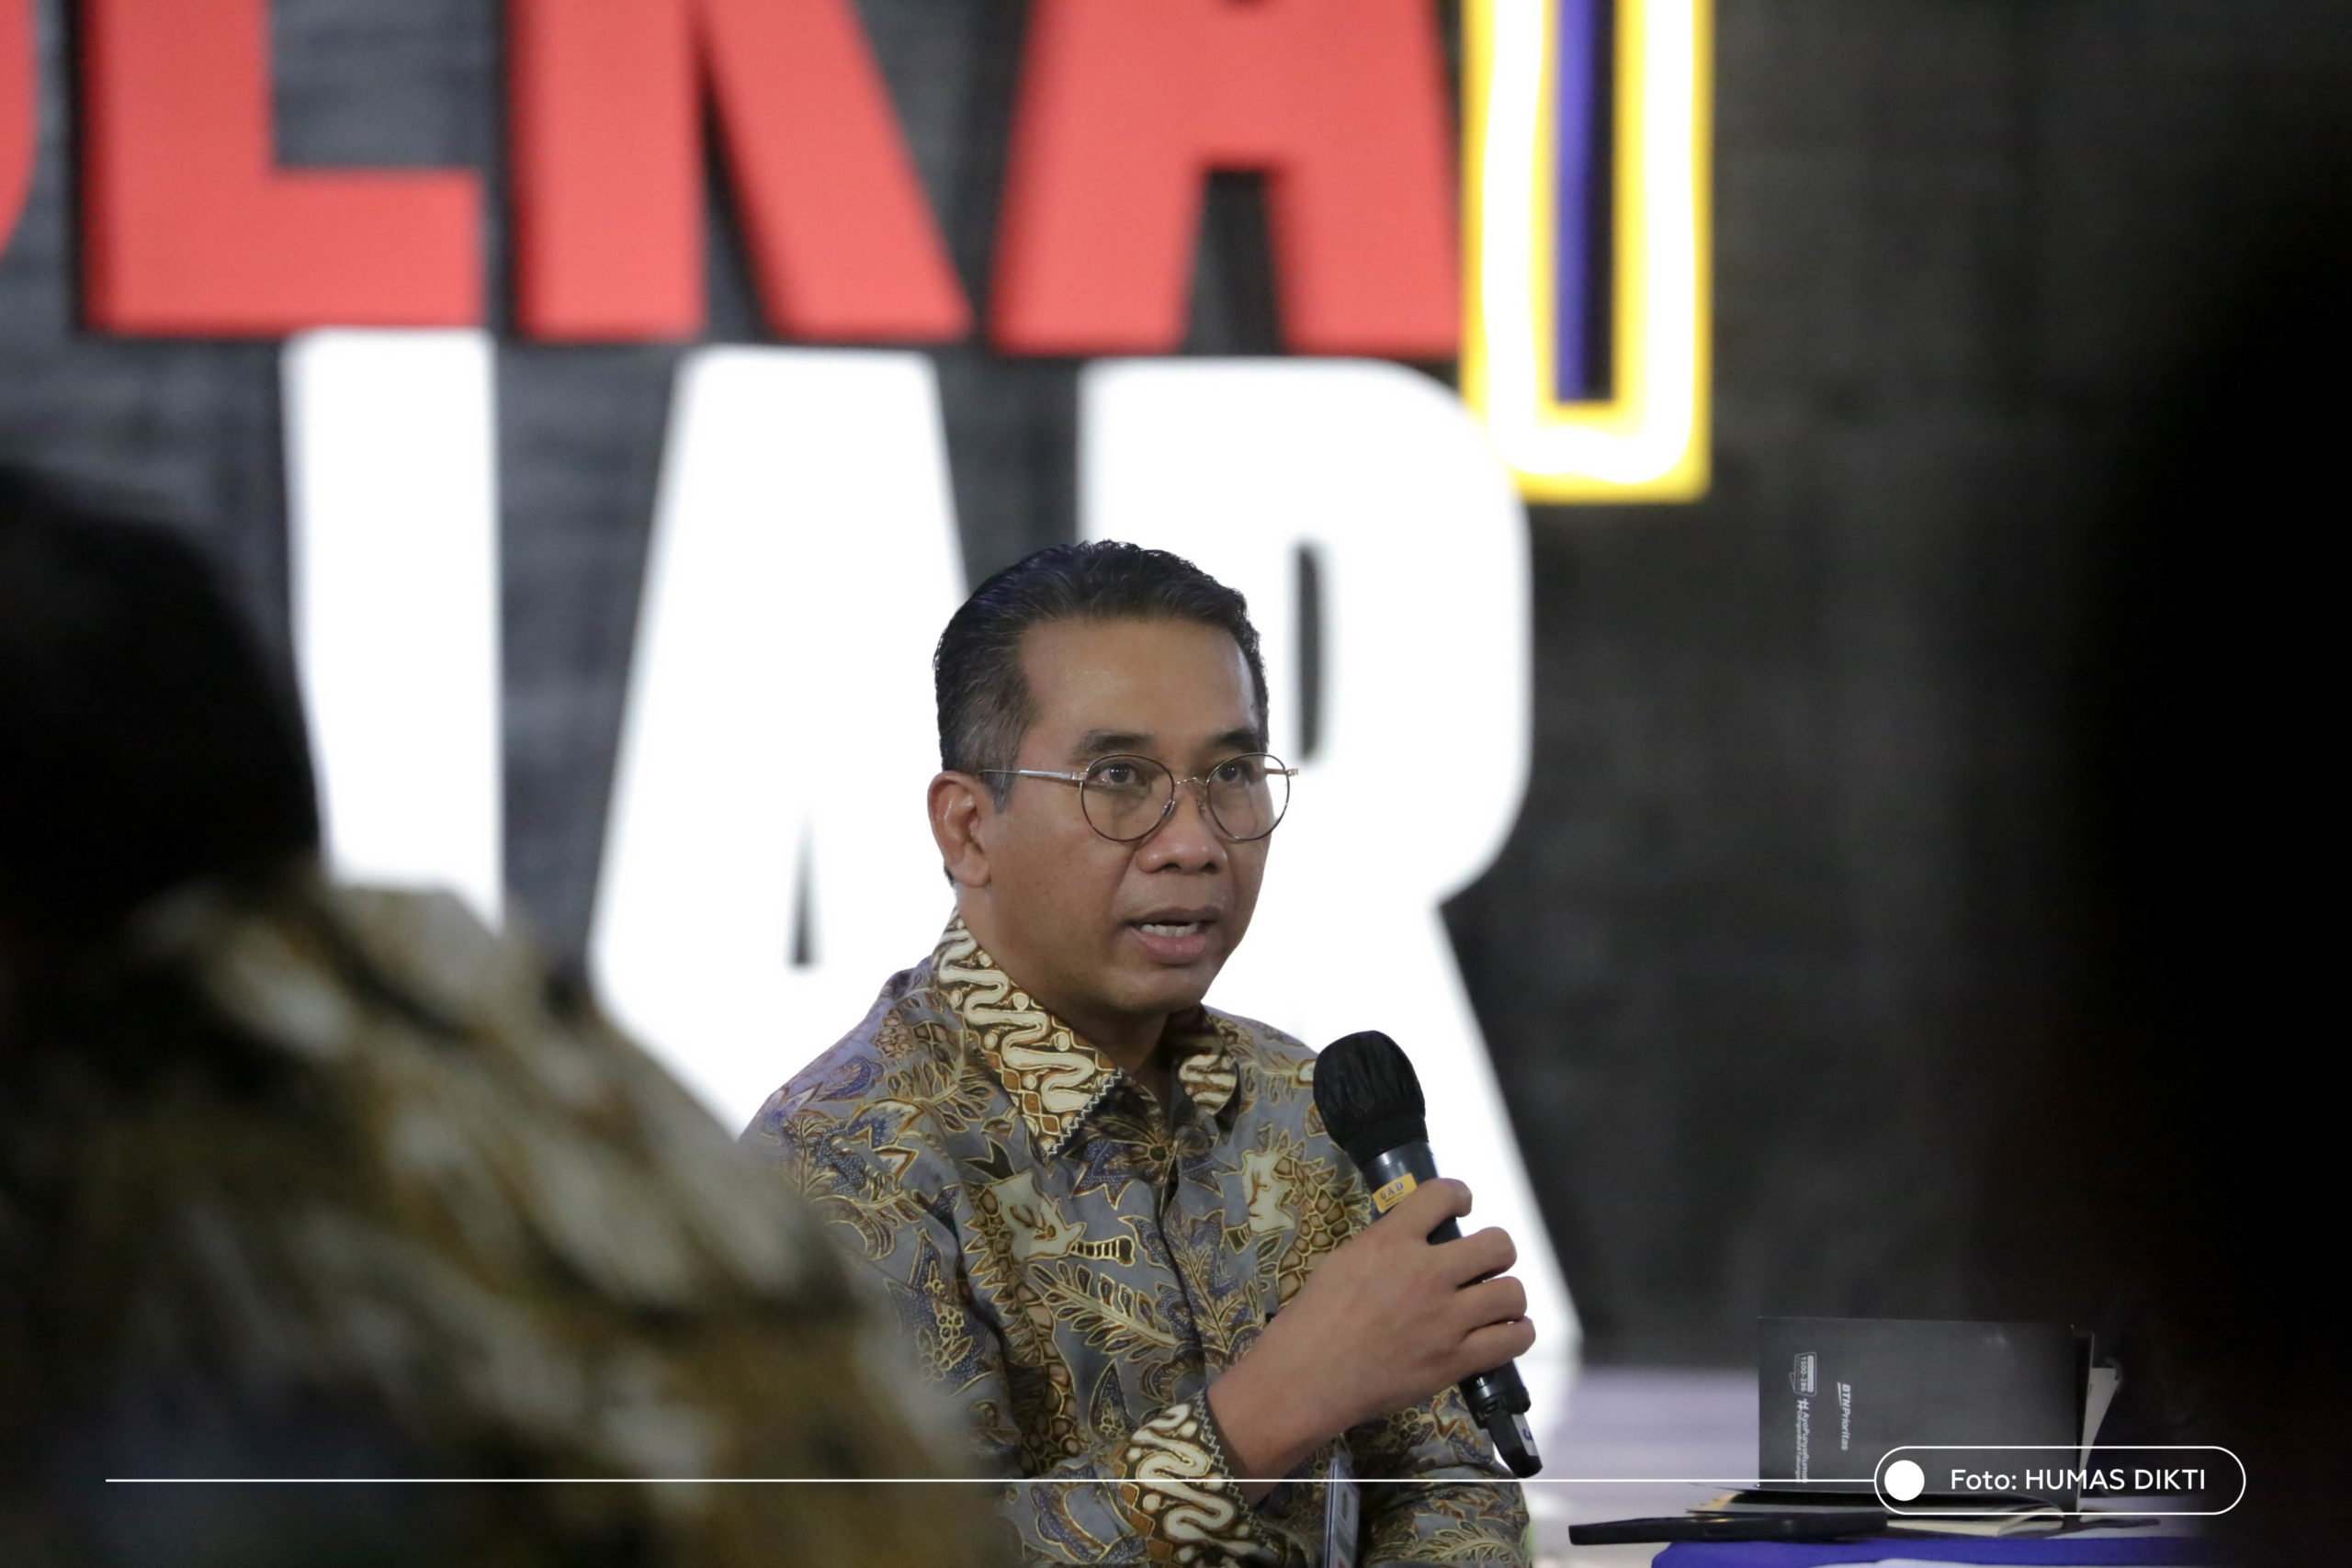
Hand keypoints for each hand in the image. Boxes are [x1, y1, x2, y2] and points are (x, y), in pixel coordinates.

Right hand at [1204, 1179, 1533, 1495]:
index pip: (1442, 1195)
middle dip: (1496, 1250)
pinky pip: (1512, 1340)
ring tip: (1496, 1301)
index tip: (1462, 1205)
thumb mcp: (1344, 1261)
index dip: (1459, 1195)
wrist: (1308, 1377)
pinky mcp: (1456, 1360)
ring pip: (1512, 1292)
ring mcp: (1446, 1319)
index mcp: (1391, 1241)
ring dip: (1507, 1294)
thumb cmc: (1314, 1320)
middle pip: (1497, 1244)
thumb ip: (1385, 1248)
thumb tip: (1413, 1244)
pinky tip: (1508, 1332)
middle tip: (1484, 1264)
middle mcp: (1426, 1273)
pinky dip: (1517, 1333)